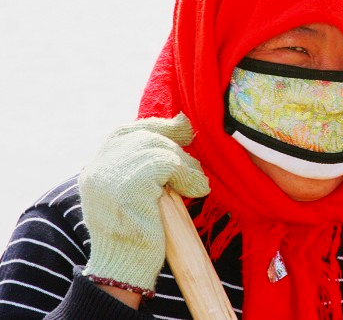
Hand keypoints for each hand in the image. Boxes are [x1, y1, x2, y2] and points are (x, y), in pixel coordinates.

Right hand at [79, 113, 209, 297]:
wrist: (124, 269)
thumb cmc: (137, 234)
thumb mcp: (136, 193)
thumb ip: (147, 165)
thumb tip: (182, 123)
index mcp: (96, 168)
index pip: (126, 132)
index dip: (157, 126)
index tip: (183, 129)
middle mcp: (98, 167)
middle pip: (144, 137)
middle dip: (175, 147)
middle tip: (195, 167)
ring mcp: (110, 174)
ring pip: (159, 148)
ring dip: (185, 164)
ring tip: (196, 184)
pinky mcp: (129, 184)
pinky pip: (167, 164)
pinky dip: (188, 174)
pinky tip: (197, 190)